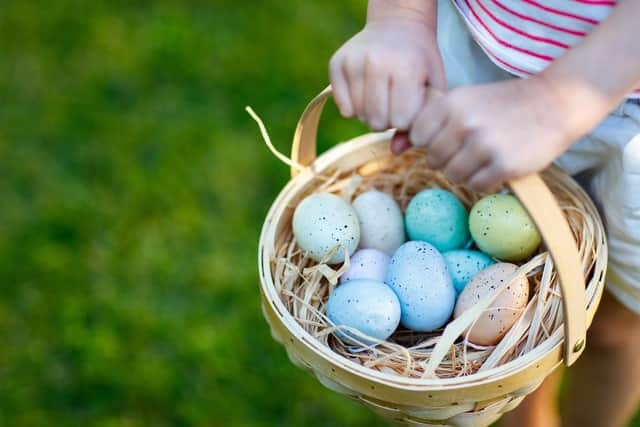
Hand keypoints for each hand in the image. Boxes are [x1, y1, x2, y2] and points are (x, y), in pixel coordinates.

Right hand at [329, 17, 444, 131]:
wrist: (397, 25)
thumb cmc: (420, 60)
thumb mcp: (432, 86)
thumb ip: (421, 120)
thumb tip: (396, 152)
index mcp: (406, 68)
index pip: (400, 121)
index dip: (407, 121)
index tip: (411, 108)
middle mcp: (376, 63)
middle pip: (377, 121)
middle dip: (388, 120)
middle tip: (395, 104)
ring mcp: (353, 62)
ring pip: (359, 116)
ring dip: (371, 114)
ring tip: (382, 99)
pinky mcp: (337, 64)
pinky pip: (343, 108)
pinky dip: (355, 108)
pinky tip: (366, 93)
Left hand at [408, 77, 577, 191]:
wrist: (554, 102)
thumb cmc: (502, 103)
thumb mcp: (463, 101)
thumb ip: (430, 121)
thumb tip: (394, 148)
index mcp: (451, 103)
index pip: (419, 136)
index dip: (431, 141)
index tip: (449, 136)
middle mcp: (464, 123)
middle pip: (434, 159)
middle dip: (448, 158)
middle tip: (469, 148)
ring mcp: (484, 145)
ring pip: (453, 175)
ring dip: (465, 171)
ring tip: (483, 156)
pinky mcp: (503, 165)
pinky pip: (477, 186)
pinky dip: (484, 180)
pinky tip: (496, 165)